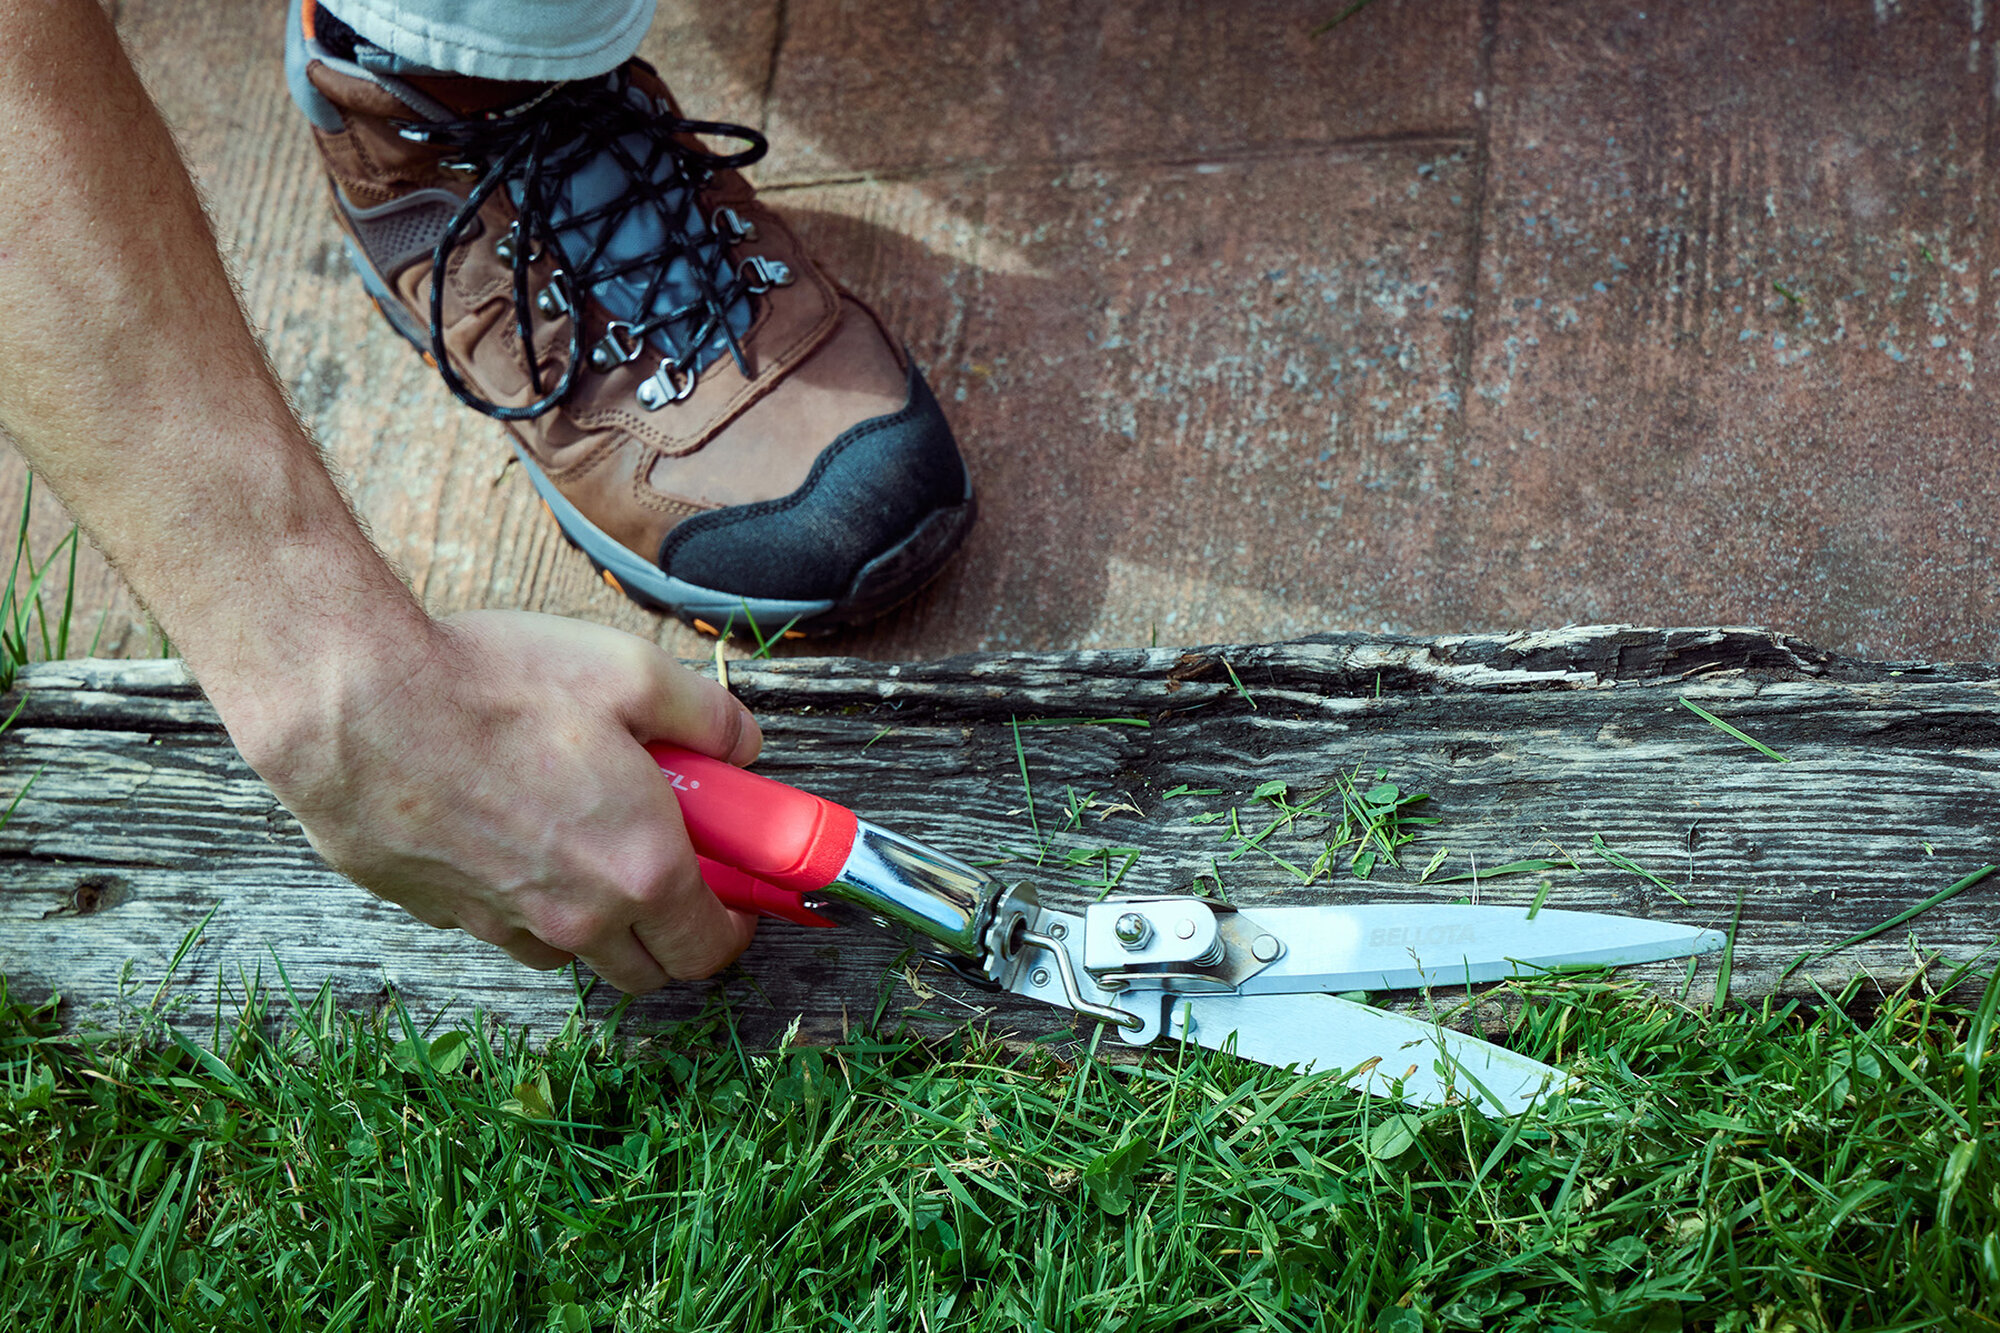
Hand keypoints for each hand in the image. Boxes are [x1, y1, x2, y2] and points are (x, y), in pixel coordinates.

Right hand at [234, 608, 760, 991]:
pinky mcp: (440, 912)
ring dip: (594, 920)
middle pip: (645, 971)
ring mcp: (503, 922)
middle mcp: (576, 915)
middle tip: (668, 869)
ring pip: (571, 953)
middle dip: (669, 934)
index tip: (733, 897)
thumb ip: (708, 716)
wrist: (357, 703)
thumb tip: (742, 744)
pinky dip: (525, 900)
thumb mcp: (632, 672)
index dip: (733, 928)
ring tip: (583, 840)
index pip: (709, 949)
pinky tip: (512, 832)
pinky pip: (503, 926)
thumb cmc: (495, 684)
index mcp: (640, 867)